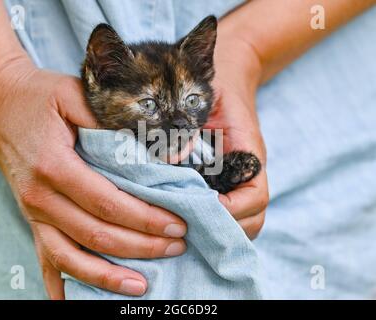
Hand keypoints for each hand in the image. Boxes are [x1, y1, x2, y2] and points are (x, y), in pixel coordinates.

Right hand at [0, 58, 186, 298]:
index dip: (146, 218)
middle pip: (97, 234)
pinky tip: (80, 300)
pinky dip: (65, 283)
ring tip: (143, 285)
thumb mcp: (75, 94)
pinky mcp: (32, 218)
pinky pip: (47, 259)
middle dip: (141, 245)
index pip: (108, 203)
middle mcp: (41, 197)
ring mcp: (33, 212)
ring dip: (108, 275)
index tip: (177, 224)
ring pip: (72, 257)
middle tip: (177, 246)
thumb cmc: (39, 97)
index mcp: (54, 166)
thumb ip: (109, 120)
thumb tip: (151, 148)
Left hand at [206, 38, 268, 238]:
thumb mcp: (202, 102)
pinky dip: (212, 225)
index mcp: (249, 157)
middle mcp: (248, 176)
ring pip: (243, 224)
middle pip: (253, 220)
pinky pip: (228, 216)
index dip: (232, 209)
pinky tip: (186, 218)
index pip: (255, 198)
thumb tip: (173, 160)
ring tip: (186, 225)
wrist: (225, 87)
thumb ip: (190, 126)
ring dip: (217, 230)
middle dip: (223, 228)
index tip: (203, 204)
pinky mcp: (226, 186)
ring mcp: (239, 184)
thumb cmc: (215, 92)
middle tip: (188, 223)